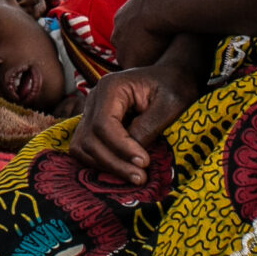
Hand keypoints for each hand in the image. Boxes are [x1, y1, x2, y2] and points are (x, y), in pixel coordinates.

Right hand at [70, 61, 202, 183]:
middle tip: (141, 177)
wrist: (171, 77)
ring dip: (105, 166)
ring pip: (82, 146)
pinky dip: (100, 162)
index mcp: (111, 87)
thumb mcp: (168, 104)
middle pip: (90, 138)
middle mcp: (94, 98)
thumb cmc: (173, 86)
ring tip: (134, 176)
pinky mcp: (94, 124)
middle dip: (114, 162)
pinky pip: (86, 148)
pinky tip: (124, 169)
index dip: (121, 148)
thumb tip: (133, 157)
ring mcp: (91, 111)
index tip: (144, 162)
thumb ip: (148, 128)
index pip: (103, 124)